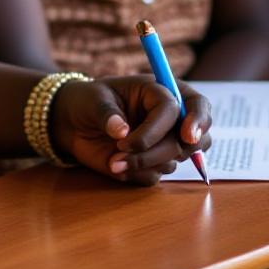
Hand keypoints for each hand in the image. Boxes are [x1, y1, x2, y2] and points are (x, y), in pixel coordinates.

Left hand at [49, 76, 210, 185]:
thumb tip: (122, 131)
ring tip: (113, 158)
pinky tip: (115, 165)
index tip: (187, 136)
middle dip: (166, 149)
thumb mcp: (94, 99)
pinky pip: (155, 175)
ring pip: (172, 160)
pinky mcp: (151, 164)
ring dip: (144, 162)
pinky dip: (137, 174)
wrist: (74, 124)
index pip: (183, 107)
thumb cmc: (88, 101)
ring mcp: (161, 143)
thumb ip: (108, 113)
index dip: (194, 120)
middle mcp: (167, 118)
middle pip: (192, 138)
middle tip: (131, 150)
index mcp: (158, 92)